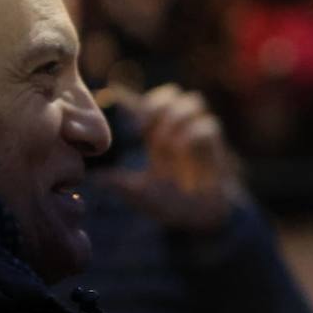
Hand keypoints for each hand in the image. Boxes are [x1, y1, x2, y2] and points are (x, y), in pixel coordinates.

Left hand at [96, 83, 245, 231]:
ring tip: (163, 143)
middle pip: (173, 93)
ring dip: (175, 117)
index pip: (148, 103)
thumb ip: (121, 183)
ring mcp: (200, 135)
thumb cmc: (170, 204)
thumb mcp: (139, 193)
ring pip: (193, 101)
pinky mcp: (216, 146)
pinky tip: (180, 153)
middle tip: (142, 128)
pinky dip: (192, 135)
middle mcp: (180, 130)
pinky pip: (208, 126)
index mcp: (158, 135)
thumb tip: (96, 177)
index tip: (124, 118)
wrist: (200, 219)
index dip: (137, 101)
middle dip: (158, 103)